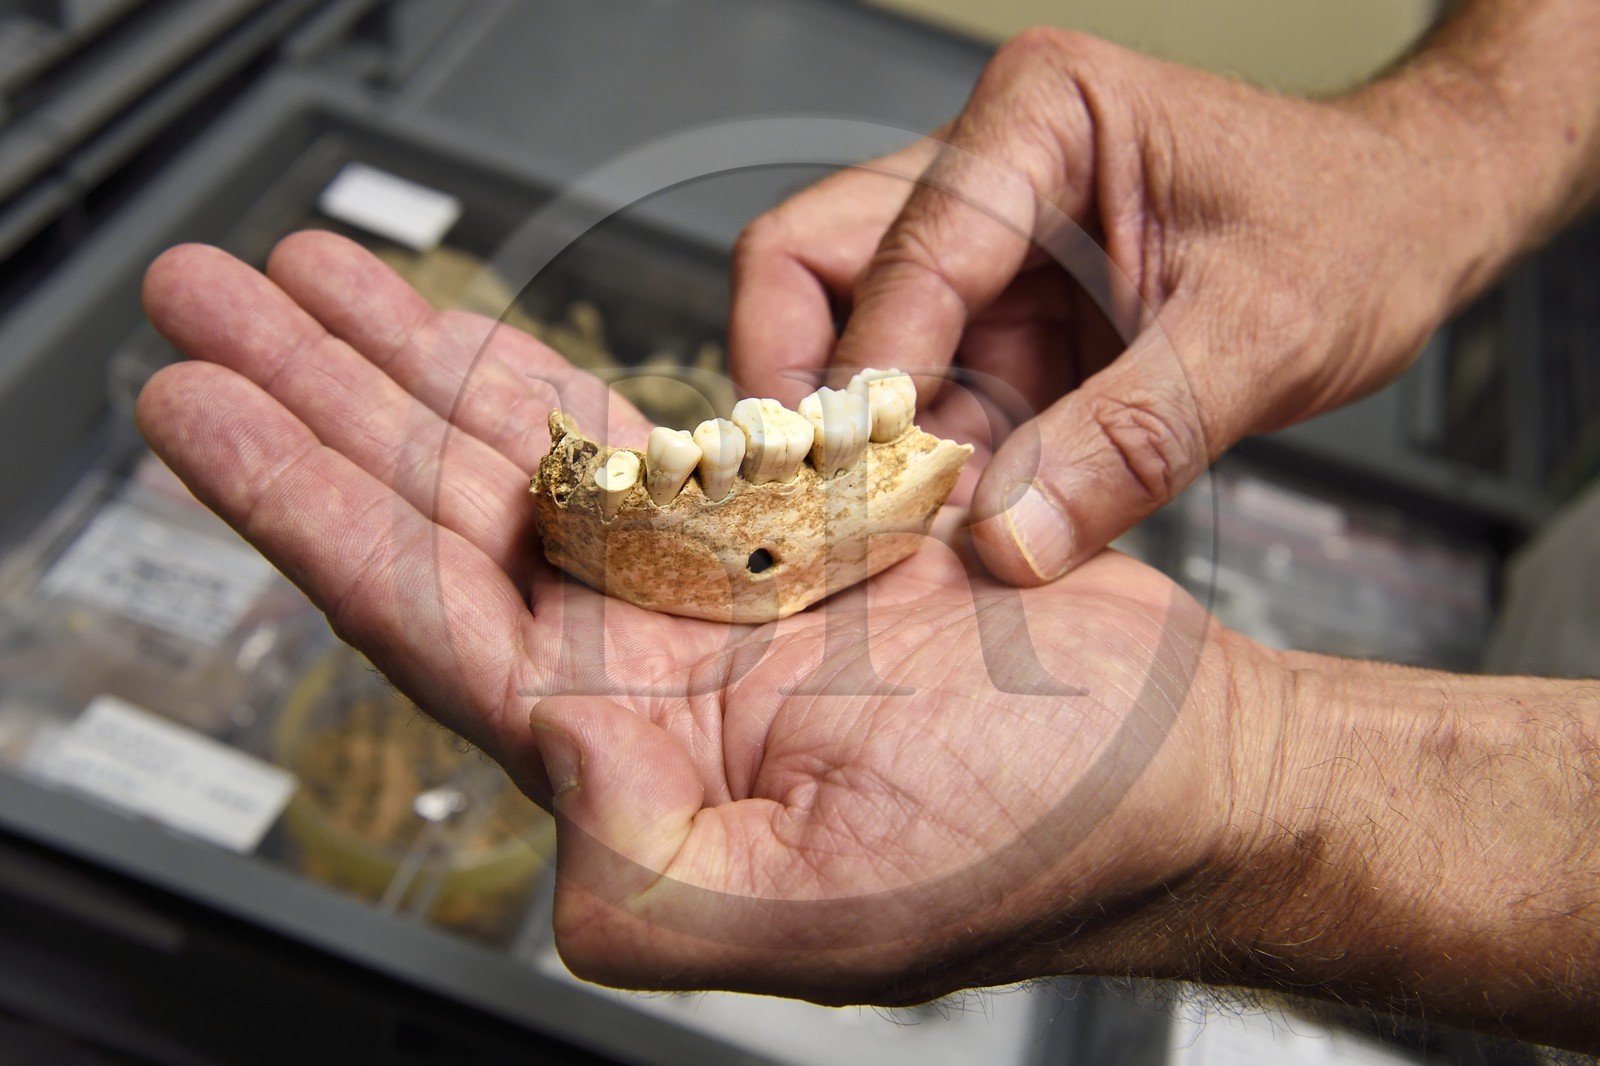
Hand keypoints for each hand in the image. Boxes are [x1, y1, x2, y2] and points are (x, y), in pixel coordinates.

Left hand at [137, 231, 1257, 1002]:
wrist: (1174, 768)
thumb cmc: (1040, 852)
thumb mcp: (830, 908)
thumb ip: (656, 873)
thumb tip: (542, 758)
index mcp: (627, 752)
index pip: (417, 609)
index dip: (296, 504)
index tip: (203, 404)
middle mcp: (643, 663)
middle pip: (436, 505)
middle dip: (315, 395)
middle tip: (214, 298)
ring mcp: (707, 585)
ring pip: (523, 448)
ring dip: (409, 359)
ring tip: (306, 280)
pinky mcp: (784, 523)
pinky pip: (639, 426)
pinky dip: (553, 373)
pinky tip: (475, 334)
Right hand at [730, 28, 1510, 585]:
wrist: (1408, 226)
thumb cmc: (1355, 224)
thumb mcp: (1262, 334)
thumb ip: (1133, 438)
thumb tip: (1010, 540)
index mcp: (1041, 119)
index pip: (893, 249)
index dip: (858, 378)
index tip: (855, 491)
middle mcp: (990, 171)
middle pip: (815, 272)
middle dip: (813, 399)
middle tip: (829, 507)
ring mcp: (988, 252)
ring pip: (856, 347)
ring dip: (872, 450)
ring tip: (896, 541)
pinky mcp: (1005, 323)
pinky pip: (928, 401)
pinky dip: (928, 470)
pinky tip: (951, 529)